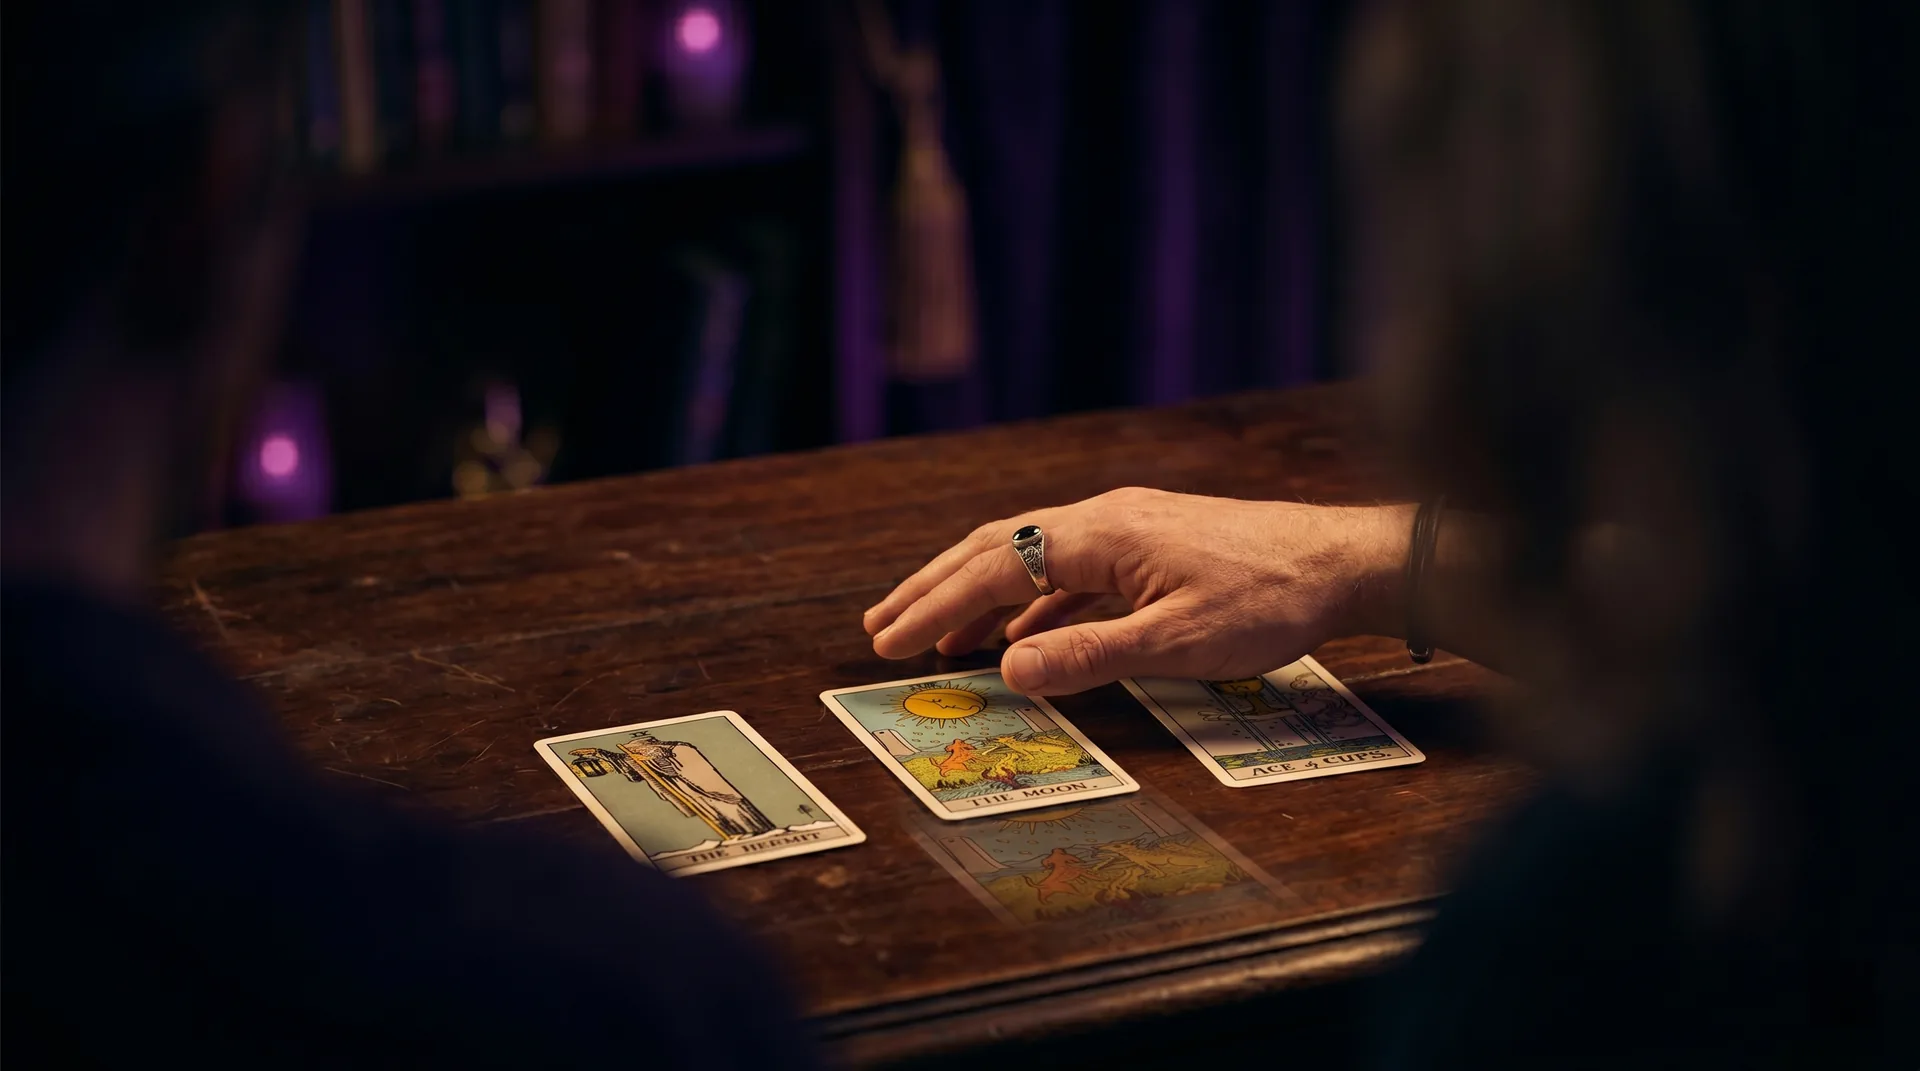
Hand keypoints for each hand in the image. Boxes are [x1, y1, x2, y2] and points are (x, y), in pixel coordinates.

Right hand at [863, 488, 1411, 694]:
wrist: (1343, 561)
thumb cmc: (1268, 599)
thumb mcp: (1176, 641)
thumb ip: (1088, 655)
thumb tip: (1003, 667)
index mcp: (1100, 532)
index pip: (994, 566)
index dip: (935, 605)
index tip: (889, 641)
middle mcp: (1104, 517)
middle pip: (997, 548)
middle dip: (934, 588)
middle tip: (881, 626)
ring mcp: (1126, 528)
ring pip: (1030, 557)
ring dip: (976, 595)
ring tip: (933, 633)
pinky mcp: (1149, 546)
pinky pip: (1068, 572)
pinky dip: (1029, 603)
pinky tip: (1018, 635)